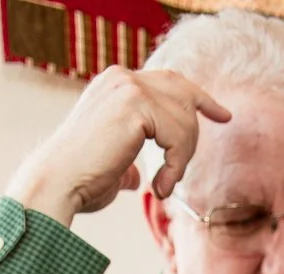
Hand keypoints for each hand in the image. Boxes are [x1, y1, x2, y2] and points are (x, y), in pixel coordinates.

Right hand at [6, 65, 231, 225]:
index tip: (223, 115)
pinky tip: (161, 186)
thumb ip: (129, 164)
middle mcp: (122, 78)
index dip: (199, 98)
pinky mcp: (135, 104)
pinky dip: (176, 165)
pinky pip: (178, 134)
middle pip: (184, 95)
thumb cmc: (81, 182)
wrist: (60, 183)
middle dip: (193, 133)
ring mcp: (128, 87)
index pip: (170, 81)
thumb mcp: (112, 168)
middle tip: (179, 172)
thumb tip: (138, 177)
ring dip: (182, 159)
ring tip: (163, 186)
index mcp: (115, 86)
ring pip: (184, 118)